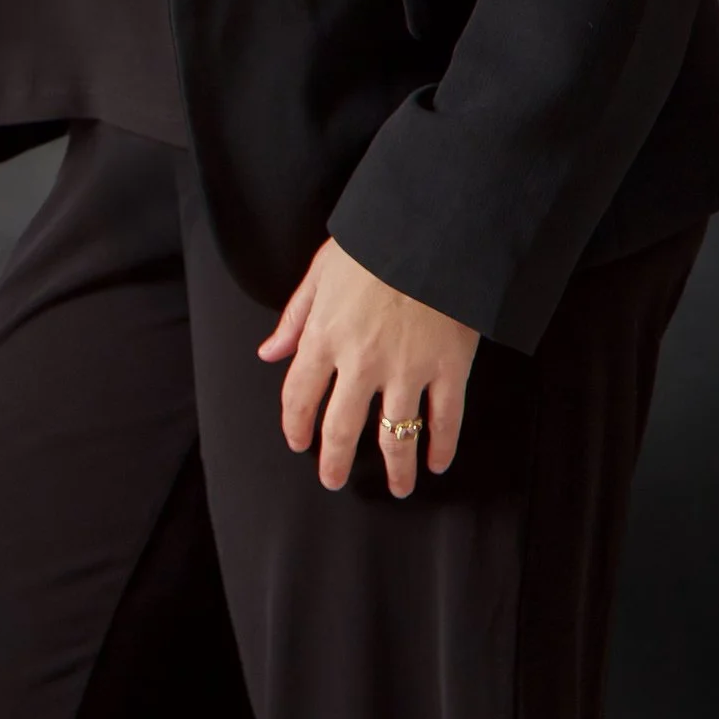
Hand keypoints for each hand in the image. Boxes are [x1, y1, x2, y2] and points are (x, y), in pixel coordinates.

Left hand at [257, 238, 477, 496]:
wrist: (433, 230)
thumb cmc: (374, 244)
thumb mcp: (321, 272)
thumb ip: (295, 317)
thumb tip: (269, 353)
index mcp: (324, 337)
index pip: (299, 397)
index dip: (296, 426)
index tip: (298, 444)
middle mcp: (361, 363)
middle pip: (342, 429)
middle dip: (336, 461)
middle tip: (334, 480)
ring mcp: (407, 370)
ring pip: (396, 435)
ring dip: (395, 468)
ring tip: (397, 488)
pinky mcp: (449, 368)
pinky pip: (446, 418)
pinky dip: (443, 445)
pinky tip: (437, 462)